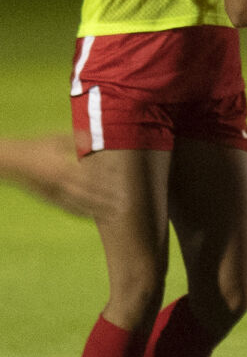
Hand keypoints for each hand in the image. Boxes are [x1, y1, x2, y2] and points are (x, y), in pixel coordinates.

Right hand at [0, 135, 120, 218]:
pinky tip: (93, 217)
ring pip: (79, 204)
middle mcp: (60, 183)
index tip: (122, 181)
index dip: (107, 179)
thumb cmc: (36, 147)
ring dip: (99, 210)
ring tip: (116, 215)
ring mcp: (54, 193)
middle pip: (89, 193)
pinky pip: (67, 208)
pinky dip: (81, 213)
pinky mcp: (48, 199)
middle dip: (108, 199)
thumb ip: (76, 139)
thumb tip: (93, 139)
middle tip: (126, 203)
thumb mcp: (56, 139)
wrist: (11, 161)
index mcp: (63, 167)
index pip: (91, 176)